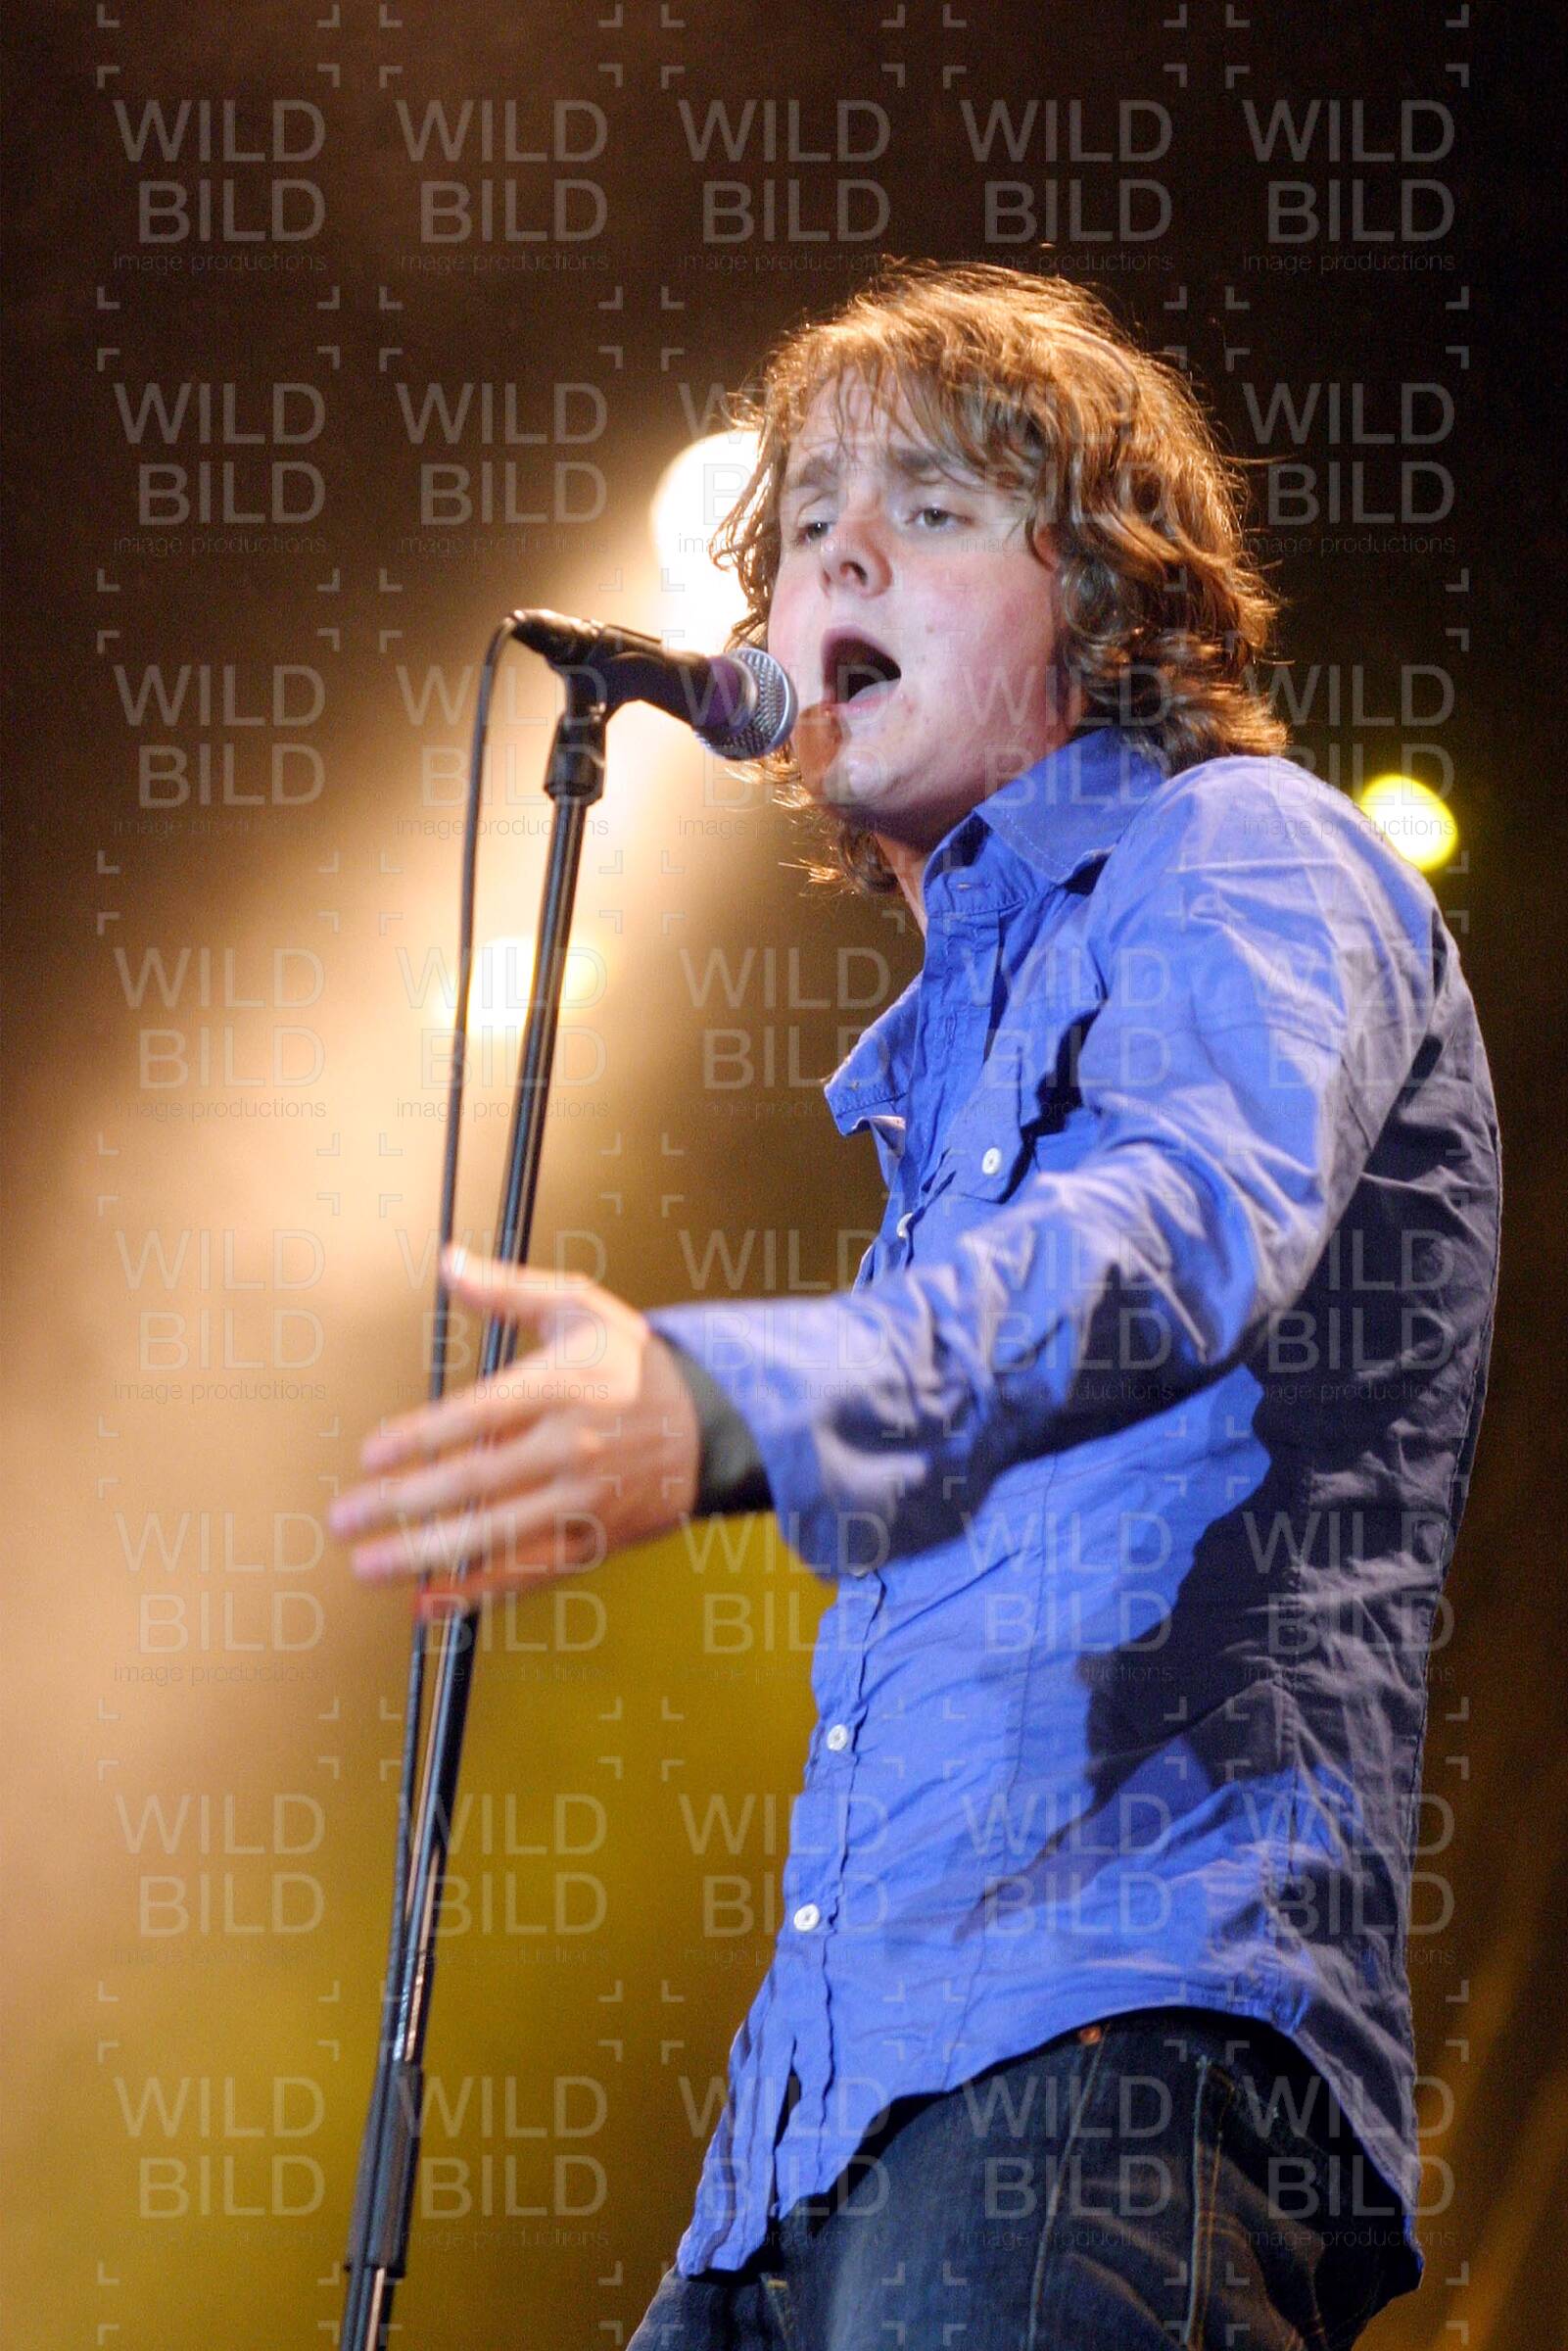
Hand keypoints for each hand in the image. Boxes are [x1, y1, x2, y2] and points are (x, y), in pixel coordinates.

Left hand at [327, 1246, 700, 1611]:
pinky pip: (527, 1572)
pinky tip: (429, 1599)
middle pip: (476, 1481)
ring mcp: (584, 1499)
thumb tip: (448, 1262)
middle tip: (345, 1517)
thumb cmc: (635, 1364)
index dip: (419, 1438)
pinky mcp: (595, 1540)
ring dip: (427, 1556)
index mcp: (562, 1387)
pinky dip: (476, 1591)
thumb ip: (507, 1291)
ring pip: (497, 1535)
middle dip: (402, 1503)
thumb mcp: (579, 1308)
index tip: (371, 1454)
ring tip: (369, 1566)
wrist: (713, 1422)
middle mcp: (573, 1447)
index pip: (477, 1415)